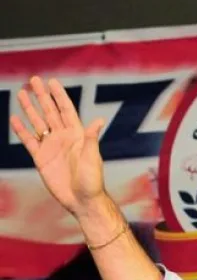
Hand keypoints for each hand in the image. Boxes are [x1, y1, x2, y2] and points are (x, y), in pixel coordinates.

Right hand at [9, 77, 106, 215]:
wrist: (82, 200)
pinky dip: (22, 130)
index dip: (59, 96)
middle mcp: (63, 138)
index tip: (52, 82)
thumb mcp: (92, 157)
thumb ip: (91, 138)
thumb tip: (98, 120)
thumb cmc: (92, 180)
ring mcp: (51, 147)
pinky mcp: (41, 158)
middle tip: (34, 79)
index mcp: (77, 135)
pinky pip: (29, 141)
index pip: (66, 110)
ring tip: (21, 94)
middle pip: (50, 112)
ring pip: (38, 123)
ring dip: (30, 109)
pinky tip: (15, 119)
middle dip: (42, 96)